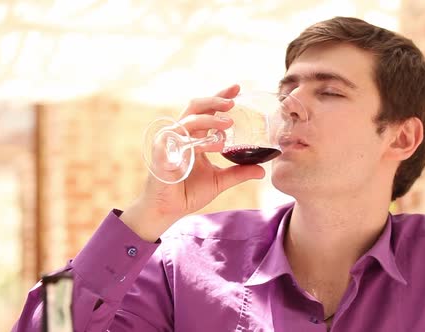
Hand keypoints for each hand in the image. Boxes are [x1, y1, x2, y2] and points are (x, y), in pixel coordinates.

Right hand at [122, 85, 265, 240]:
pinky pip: (180, 139)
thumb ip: (239, 173)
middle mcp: (182, 135)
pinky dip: (198, 140)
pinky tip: (215, 144)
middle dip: (215, 100)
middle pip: (196, 106)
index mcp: (194, 137)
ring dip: (210, 119)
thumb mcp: (220, 181)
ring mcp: (170, 142)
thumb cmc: (188, 193)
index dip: (220, 97)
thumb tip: (262, 170)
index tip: (238, 88)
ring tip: (229, 124)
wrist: (168, 211)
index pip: (207, 110)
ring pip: (190, 120)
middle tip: (234, 102)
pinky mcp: (162, 152)